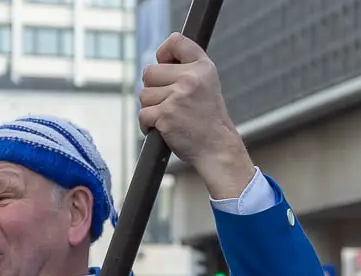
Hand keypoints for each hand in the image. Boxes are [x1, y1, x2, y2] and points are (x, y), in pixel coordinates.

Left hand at [139, 33, 254, 199]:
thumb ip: (187, 69)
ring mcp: (177, 97)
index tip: (164, 64)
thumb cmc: (208, 119)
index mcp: (203, 68)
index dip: (163, 53)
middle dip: (154, 88)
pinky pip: (143, 114)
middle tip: (170, 102)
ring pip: (144, 95)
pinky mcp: (166, 115)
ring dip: (151, 108)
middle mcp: (191, 78)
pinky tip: (162, 129)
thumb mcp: (206, 86)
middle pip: (149, 72)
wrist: (217, 149)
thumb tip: (157, 60)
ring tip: (170, 117)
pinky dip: (147, 125)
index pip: (176, 41)